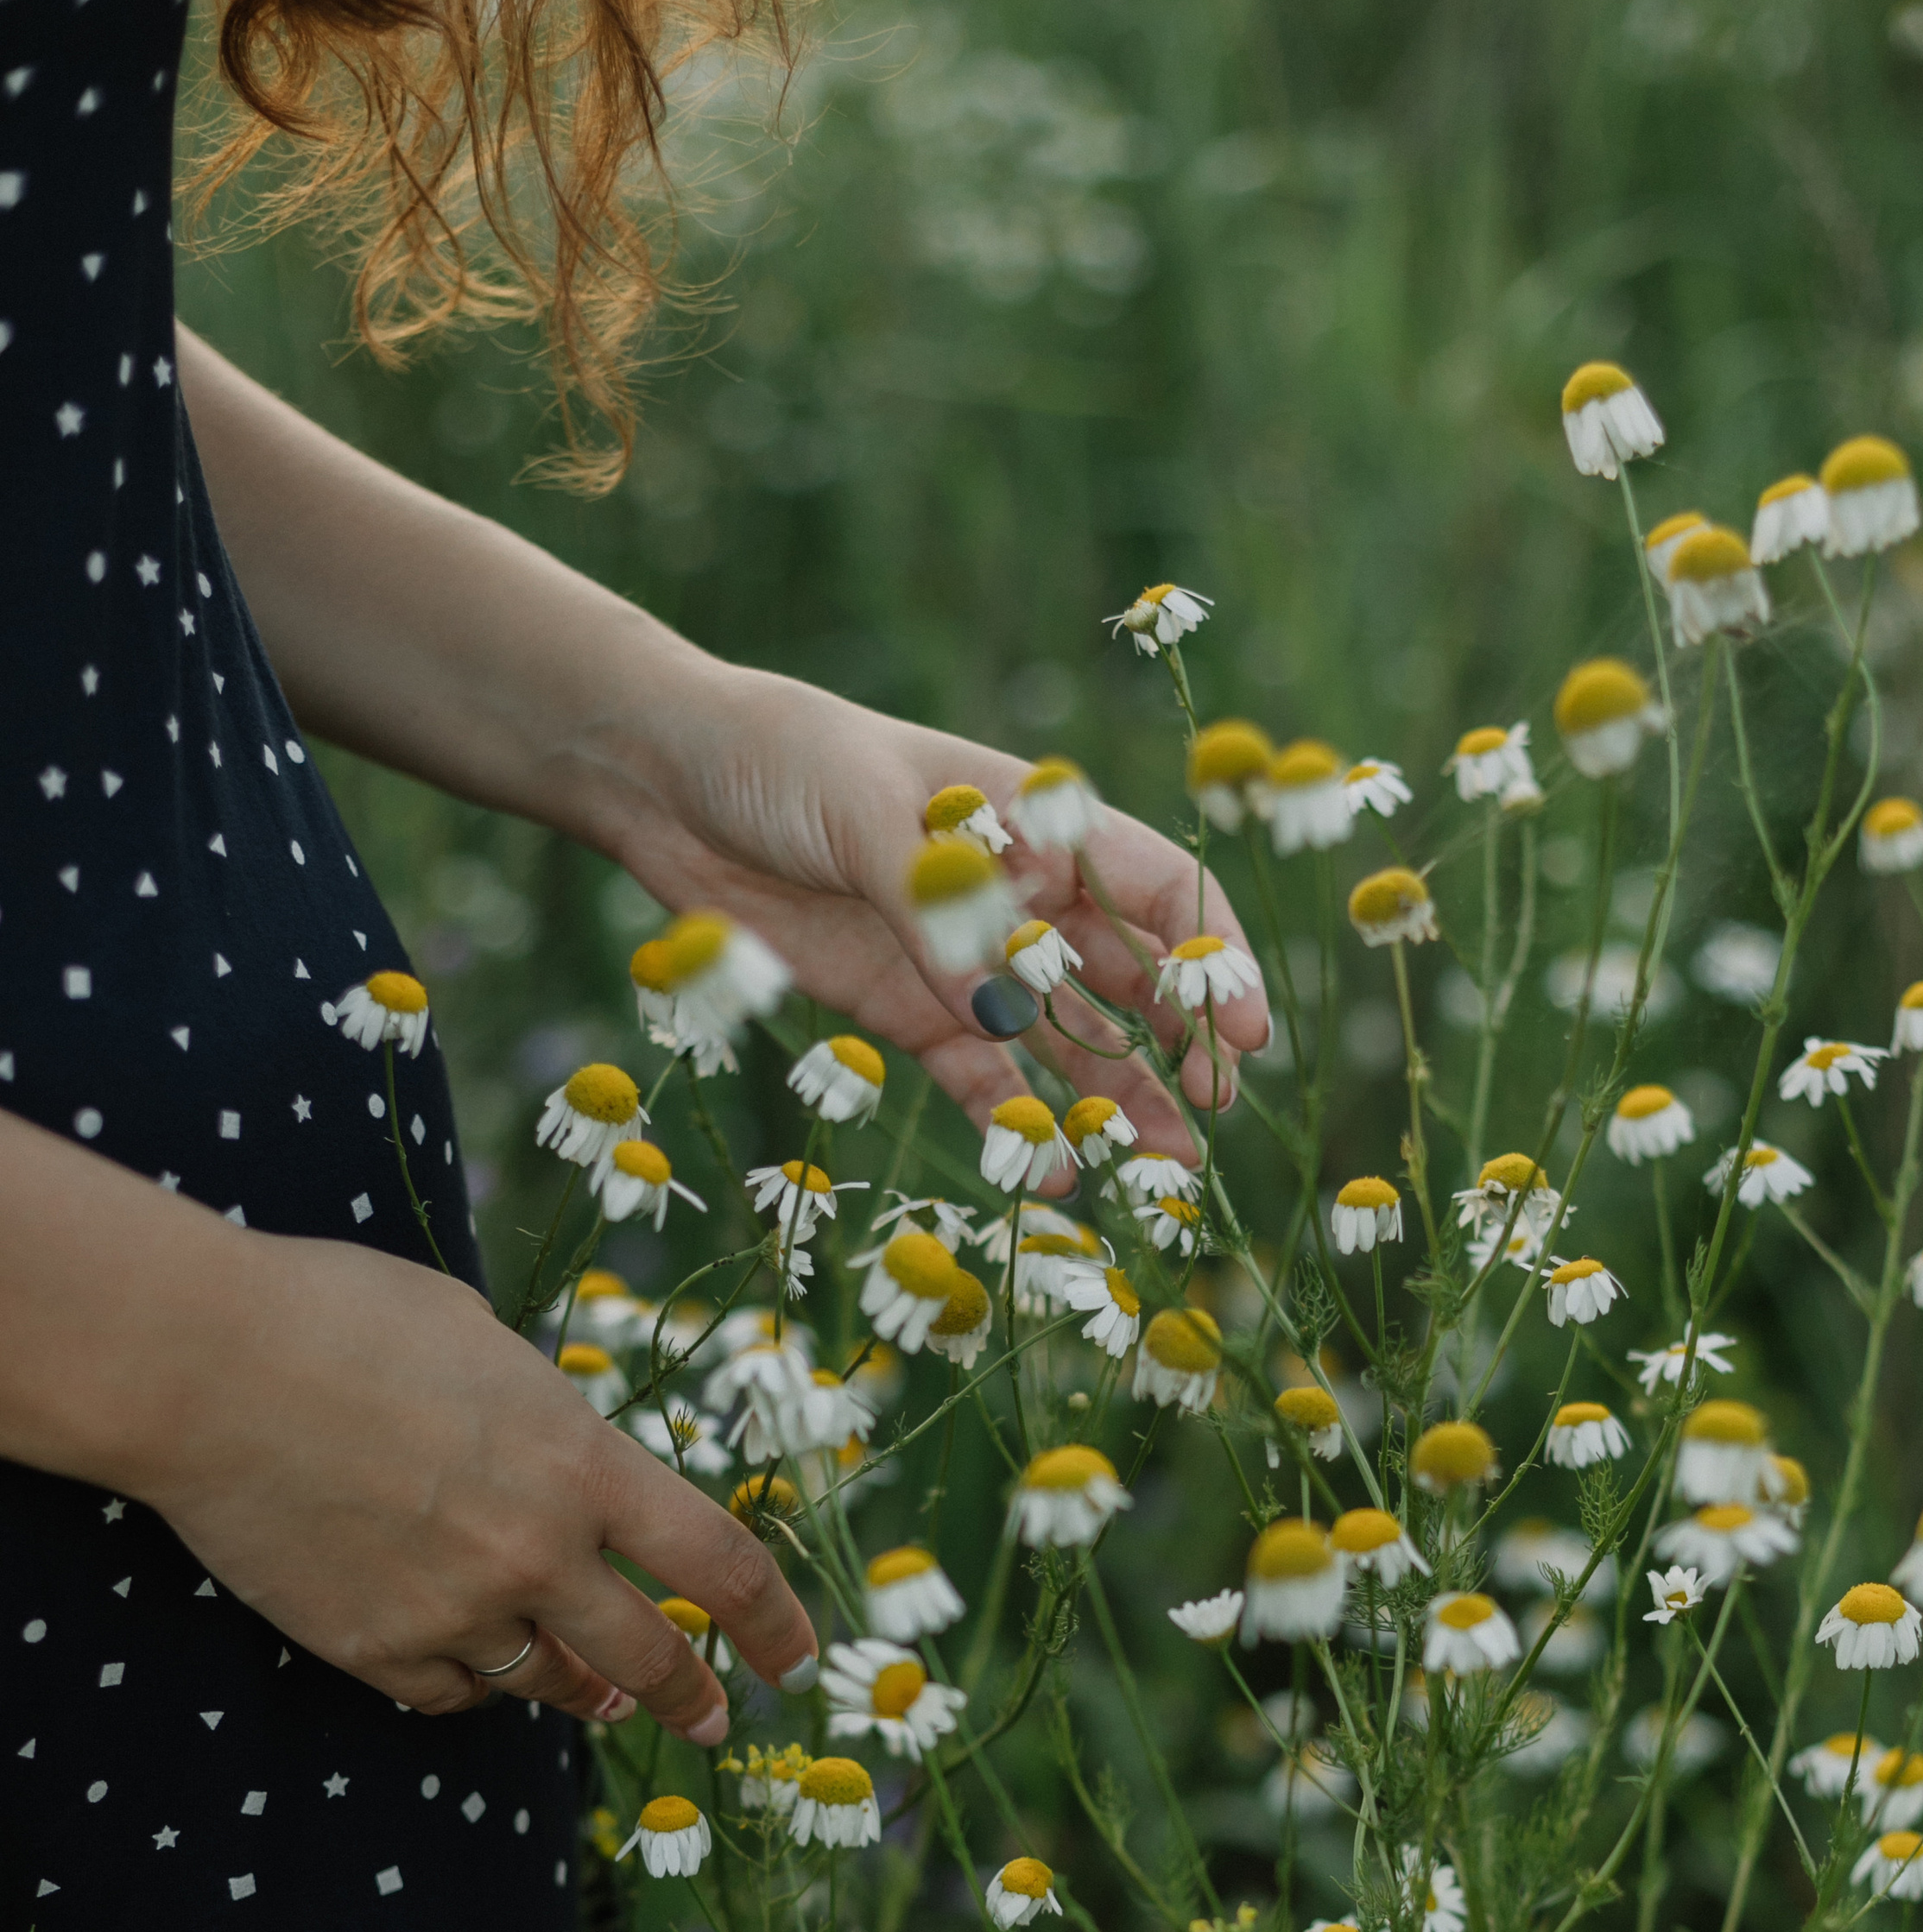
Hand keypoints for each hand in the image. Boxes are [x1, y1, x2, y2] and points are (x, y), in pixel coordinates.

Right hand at [143, 1227, 815, 1737]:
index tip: (795, 1660)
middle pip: (648, 1654)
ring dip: (583, 1690)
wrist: (205, 1365)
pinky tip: (473, 1669)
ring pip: (546, 1682)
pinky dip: (470, 1685)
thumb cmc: (339, 1315)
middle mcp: (536, 1554)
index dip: (772, 1622)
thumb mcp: (479, 1339)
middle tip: (712, 1720)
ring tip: (599, 1695)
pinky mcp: (373, 1648)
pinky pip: (451, 1693)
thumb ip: (540, 1416)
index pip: (720, 1564)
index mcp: (581, 1465)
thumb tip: (558, 1453)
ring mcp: (455, 1612)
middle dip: (692, 1694)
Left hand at [615, 668, 1269, 1162]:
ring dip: (1117, 1101)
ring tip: (1161, 1169)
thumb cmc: (782, 759)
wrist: (667, 783)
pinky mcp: (909, 1013)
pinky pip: (979, 1081)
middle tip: (1214, 1113)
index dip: (1213, 959)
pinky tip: (1052, 1172)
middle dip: (1181, 1045)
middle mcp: (1021, 898)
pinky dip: (1016, 1125)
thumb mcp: (864, 812)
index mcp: (1038, 824)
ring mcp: (967, 962)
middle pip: (1130, 978)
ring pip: (1066, 1042)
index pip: (1158, 890)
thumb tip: (1002, 1009)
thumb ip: (937, 909)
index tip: (1245, 1030)